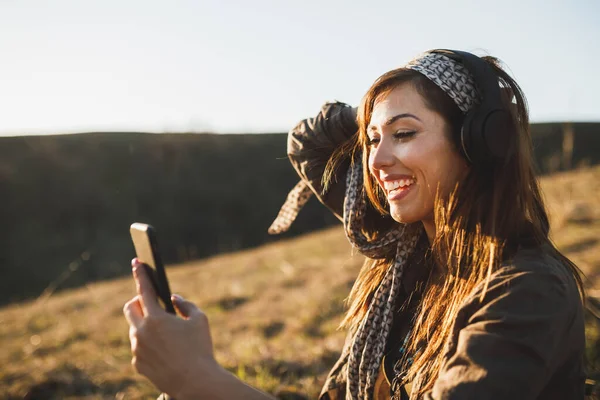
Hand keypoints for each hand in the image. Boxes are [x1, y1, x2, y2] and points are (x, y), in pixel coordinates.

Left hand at [123, 259, 218, 398]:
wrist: (194, 382)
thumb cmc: (200, 349)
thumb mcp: (200, 320)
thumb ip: (186, 304)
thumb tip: (174, 299)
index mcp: (156, 318)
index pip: (144, 290)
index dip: (140, 274)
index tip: (136, 262)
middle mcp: (141, 332)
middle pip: (130, 308)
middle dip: (139, 301)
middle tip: (151, 303)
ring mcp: (137, 349)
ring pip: (134, 328)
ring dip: (145, 324)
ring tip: (165, 333)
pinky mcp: (138, 364)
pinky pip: (139, 347)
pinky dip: (148, 344)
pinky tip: (164, 350)